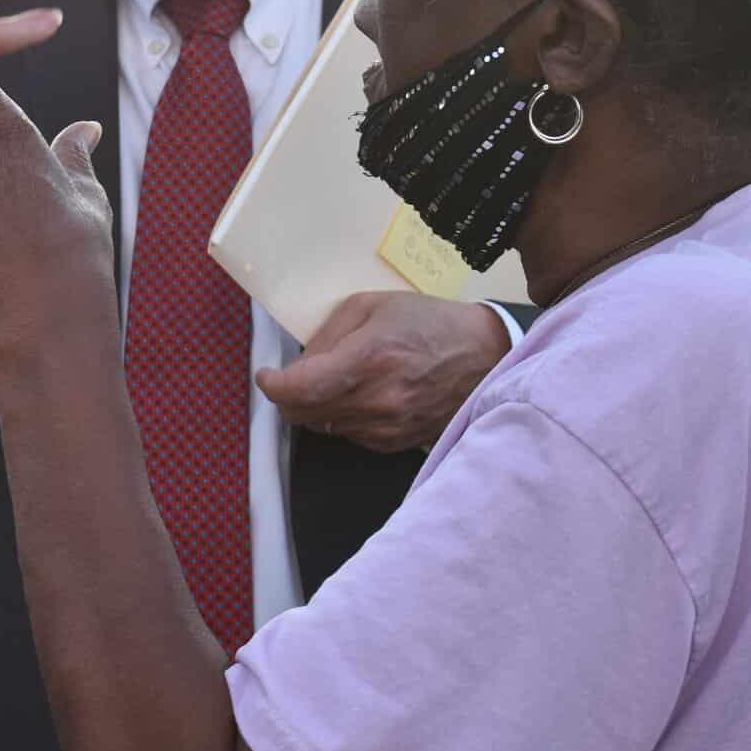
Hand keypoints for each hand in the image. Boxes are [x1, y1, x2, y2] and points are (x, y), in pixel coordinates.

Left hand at [254, 293, 513, 452]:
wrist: (484, 356)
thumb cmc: (427, 322)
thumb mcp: (371, 305)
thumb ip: (328, 334)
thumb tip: (299, 364)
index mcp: (368, 360)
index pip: (299, 389)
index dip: (272, 385)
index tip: (266, 375)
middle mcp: (375, 401)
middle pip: (302, 415)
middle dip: (288, 396)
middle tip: (294, 376)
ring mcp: (386, 428)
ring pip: (323, 427)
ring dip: (316, 407)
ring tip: (336, 380)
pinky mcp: (395, 445)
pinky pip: (348, 436)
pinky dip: (342, 418)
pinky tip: (361, 396)